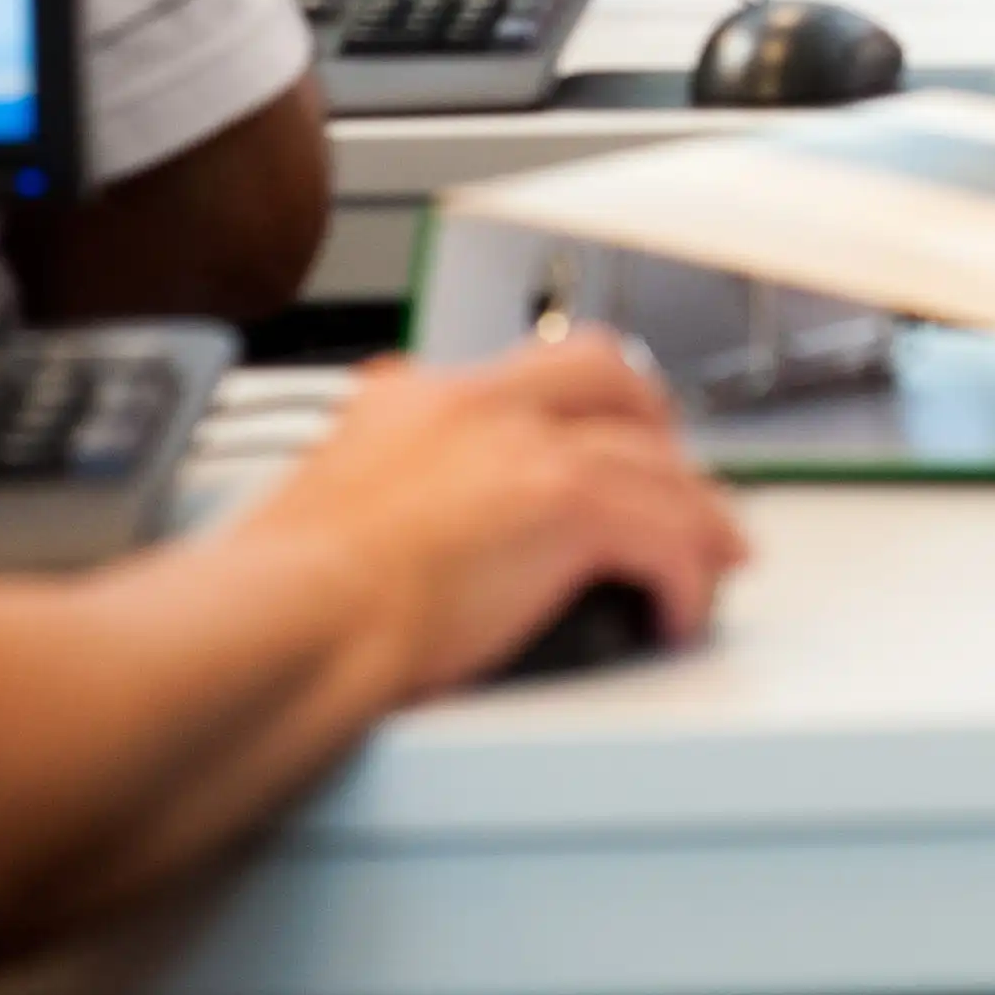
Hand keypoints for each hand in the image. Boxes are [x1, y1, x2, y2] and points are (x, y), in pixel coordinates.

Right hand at [237, 335, 744, 699]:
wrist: (284, 621)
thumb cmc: (278, 597)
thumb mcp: (316, 506)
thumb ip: (362, 490)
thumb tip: (360, 530)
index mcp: (413, 400)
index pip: (518, 373)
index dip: (574, 403)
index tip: (592, 432)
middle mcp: (479, 407)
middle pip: (609, 378)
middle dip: (657, 426)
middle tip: (678, 478)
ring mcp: (529, 450)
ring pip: (655, 466)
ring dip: (696, 516)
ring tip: (715, 556)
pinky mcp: (567, 506)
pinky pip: (665, 539)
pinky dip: (686, 579)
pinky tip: (680, 613)